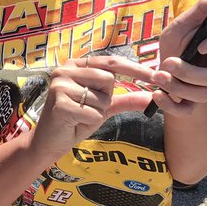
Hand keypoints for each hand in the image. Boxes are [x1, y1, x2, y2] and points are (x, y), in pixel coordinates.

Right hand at [30, 55, 161, 162]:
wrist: (50, 142)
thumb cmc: (75, 122)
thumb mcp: (103, 108)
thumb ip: (125, 100)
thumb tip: (151, 97)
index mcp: (76, 65)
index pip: (111, 62)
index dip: (134, 69)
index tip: (156, 76)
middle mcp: (66, 69)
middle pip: (108, 79)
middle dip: (105, 99)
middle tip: (88, 108)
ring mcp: (60, 84)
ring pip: (102, 97)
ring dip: (97, 112)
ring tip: (80, 115)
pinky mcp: (59, 102)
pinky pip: (92, 113)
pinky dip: (89, 121)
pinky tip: (74, 122)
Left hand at [145, 0, 206, 117]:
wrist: (162, 68)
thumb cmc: (175, 43)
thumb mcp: (181, 26)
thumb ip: (196, 14)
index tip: (200, 45)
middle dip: (189, 72)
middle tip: (167, 63)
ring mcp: (205, 88)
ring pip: (203, 94)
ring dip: (179, 87)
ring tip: (158, 77)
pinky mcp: (191, 104)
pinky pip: (187, 110)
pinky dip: (172, 106)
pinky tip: (157, 96)